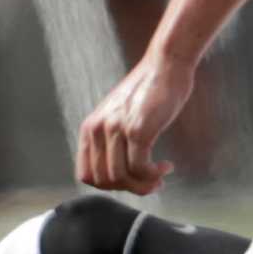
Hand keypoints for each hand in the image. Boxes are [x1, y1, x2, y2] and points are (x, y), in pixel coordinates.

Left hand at [76, 51, 195, 194]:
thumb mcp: (118, 116)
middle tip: (149, 183)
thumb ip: (111, 139)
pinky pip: (140, 168)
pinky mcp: (138, 130)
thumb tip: (118, 175)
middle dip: (129, 188)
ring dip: (143, 185)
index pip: (86, 175)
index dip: (108, 186)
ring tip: (159, 178)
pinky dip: (153, 175)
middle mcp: (98, 129)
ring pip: (122, 178)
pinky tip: (166, 167)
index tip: (129, 181)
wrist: (165, 65)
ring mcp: (116, 129)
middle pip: (105, 181)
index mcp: (90, 128)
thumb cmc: (147, 92)